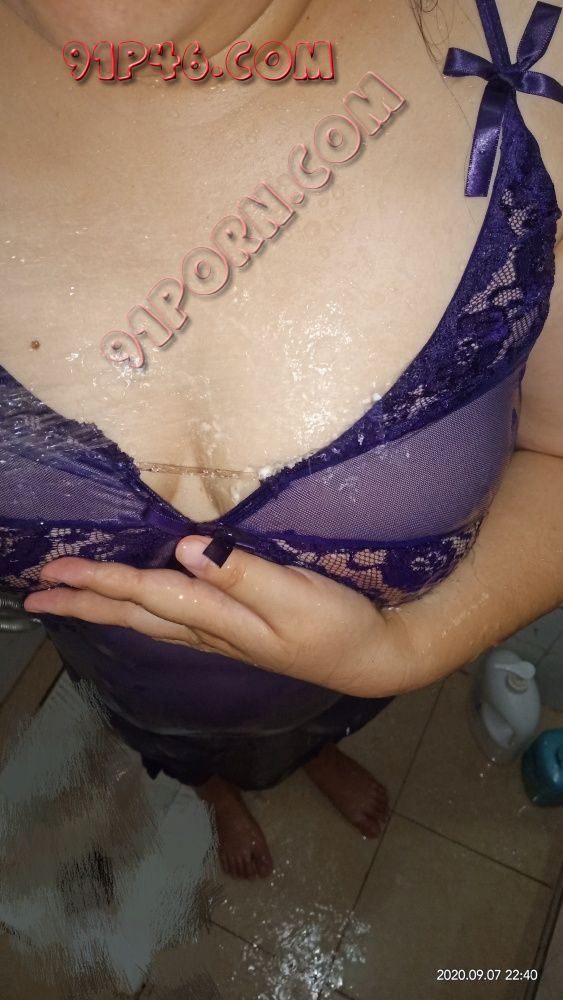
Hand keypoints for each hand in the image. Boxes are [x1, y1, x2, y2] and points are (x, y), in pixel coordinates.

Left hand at [23, 535, 407, 696]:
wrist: (370, 658)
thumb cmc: (339, 625)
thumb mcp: (298, 598)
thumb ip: (244, 574)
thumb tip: (187, 550)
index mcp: (220, 619)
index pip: (146, 595)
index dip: (99, 581)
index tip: (54, 572)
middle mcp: (210, 631)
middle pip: (135, 615)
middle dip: (84, 605)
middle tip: (35, 596)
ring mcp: (221, 636)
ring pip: (149, 621)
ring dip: (105, 610)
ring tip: (70, 601)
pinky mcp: (235, 633)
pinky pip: (169, 621)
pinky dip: (139, 611)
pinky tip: (136, 607)